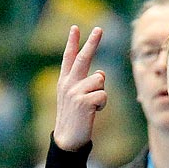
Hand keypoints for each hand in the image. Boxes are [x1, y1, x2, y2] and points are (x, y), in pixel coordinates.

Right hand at [53, 25, 106, 150]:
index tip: (75, 27)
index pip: (69, 58)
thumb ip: (87, 84)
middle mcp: (68, 83)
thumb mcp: (77, 99)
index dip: (72, 42)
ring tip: (92, 107)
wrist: (68, 139)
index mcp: (65, 81)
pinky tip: (94, 112)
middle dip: (92, 42)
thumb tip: (101, 72)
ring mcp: (74, 91)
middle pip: (83, 58)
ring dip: (101, 94)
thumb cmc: (75, 119)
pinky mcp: (83, 101)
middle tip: (100, 29)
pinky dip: (103, 103)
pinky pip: (103, 94)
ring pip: (100, 80)